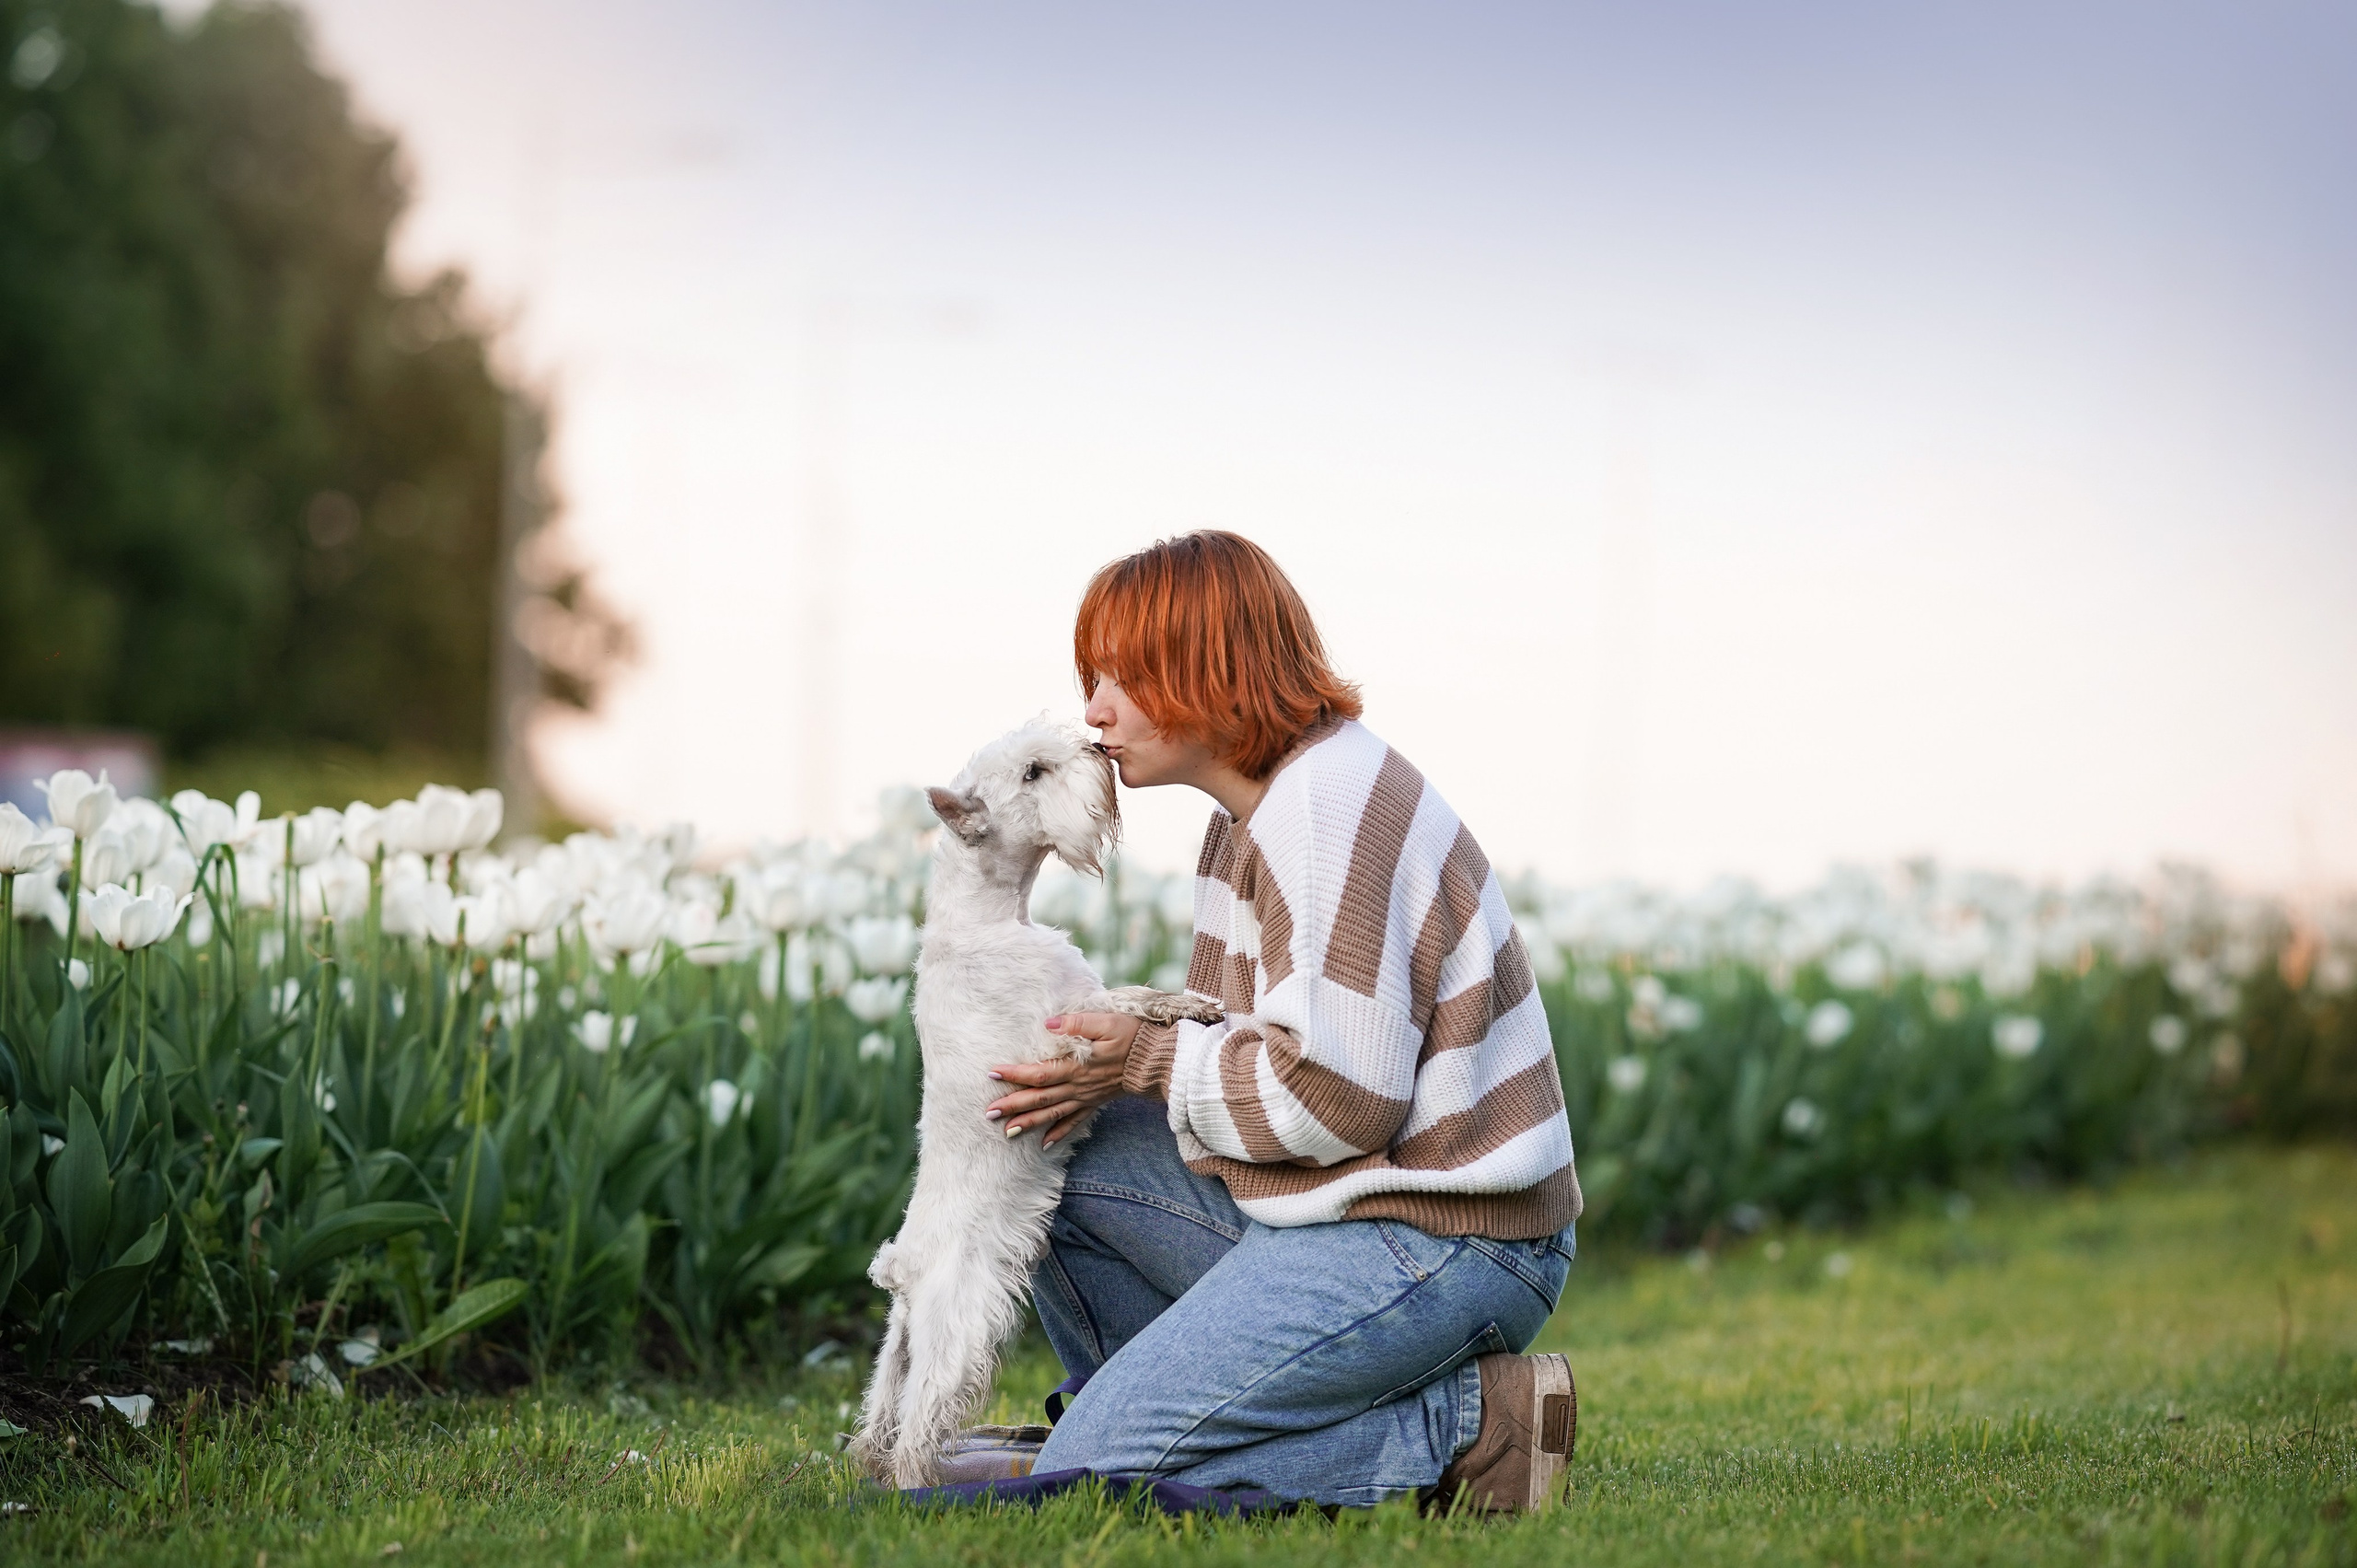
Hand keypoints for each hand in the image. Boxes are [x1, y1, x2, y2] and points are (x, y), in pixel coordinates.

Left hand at [987, 1011, 1141, 1146]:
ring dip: (1029, 1124)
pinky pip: (1074, 1123)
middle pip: (1039, 1099)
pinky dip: (1058, 1134)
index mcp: (1076, 1067)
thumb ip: (1076, 1023)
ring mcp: (1086, 1097)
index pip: (1039, 1073)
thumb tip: (1048, 1024)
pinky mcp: (1095, 1102)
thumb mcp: (1106, 1022)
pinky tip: (1044, 1145)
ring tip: (1006, 1133)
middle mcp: (1078, 1086)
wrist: (1156, 1061)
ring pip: (1052, 1114)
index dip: (1015, 1074)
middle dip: (1013, 1106)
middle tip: (988, 1113)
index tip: (993, 1073)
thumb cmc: (1132, 1037)